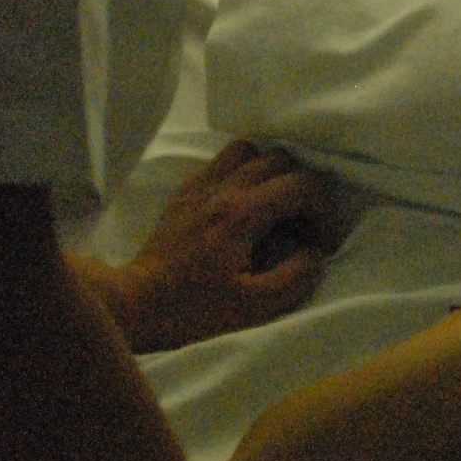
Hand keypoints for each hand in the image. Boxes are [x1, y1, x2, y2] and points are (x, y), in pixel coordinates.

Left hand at [85, 143, 344, 350]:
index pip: (301, 186)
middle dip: (303, 189)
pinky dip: (244, 175)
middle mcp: (221, 189)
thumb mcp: (253, 308)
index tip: (324, 242)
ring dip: (272, 173)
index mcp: (240, 214)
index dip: (325, 210)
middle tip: (304, 226)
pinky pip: (222, 162)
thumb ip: (294, 277)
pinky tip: (244, 207)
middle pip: (280, 159)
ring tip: (276, 207)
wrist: (135, 306)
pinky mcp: (184, 193)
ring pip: (249, 150)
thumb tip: (314, 253)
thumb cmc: (192, 311)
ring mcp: (199, 186)